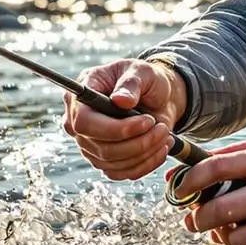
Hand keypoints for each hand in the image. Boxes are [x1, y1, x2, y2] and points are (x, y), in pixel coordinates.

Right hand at [62, 58, 188, 180]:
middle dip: (137, 142)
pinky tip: (161, 147)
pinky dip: (147, 163)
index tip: (146, 121)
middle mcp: (80, 123)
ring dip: (145, 152)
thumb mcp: (141, 71)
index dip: (115, 128)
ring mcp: (90, 145)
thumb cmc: (145, 80)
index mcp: (81, 96)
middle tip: (161, 128)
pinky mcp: (106, 161)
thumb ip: (131, 84)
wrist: (158, 96)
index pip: (83, 122)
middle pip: (100, 148)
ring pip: (113, 163)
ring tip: (164, 133)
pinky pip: (124, 173)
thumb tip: (121, 100)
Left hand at [170, 137, 245, 244]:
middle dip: (197, 219)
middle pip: (220, 211)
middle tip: (193, 220)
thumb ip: (228, 158)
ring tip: (226, 228)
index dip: (189, 181)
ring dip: (222, 236)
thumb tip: (179, 173)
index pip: (216, 168)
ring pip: (235, 240)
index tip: (178, 190)